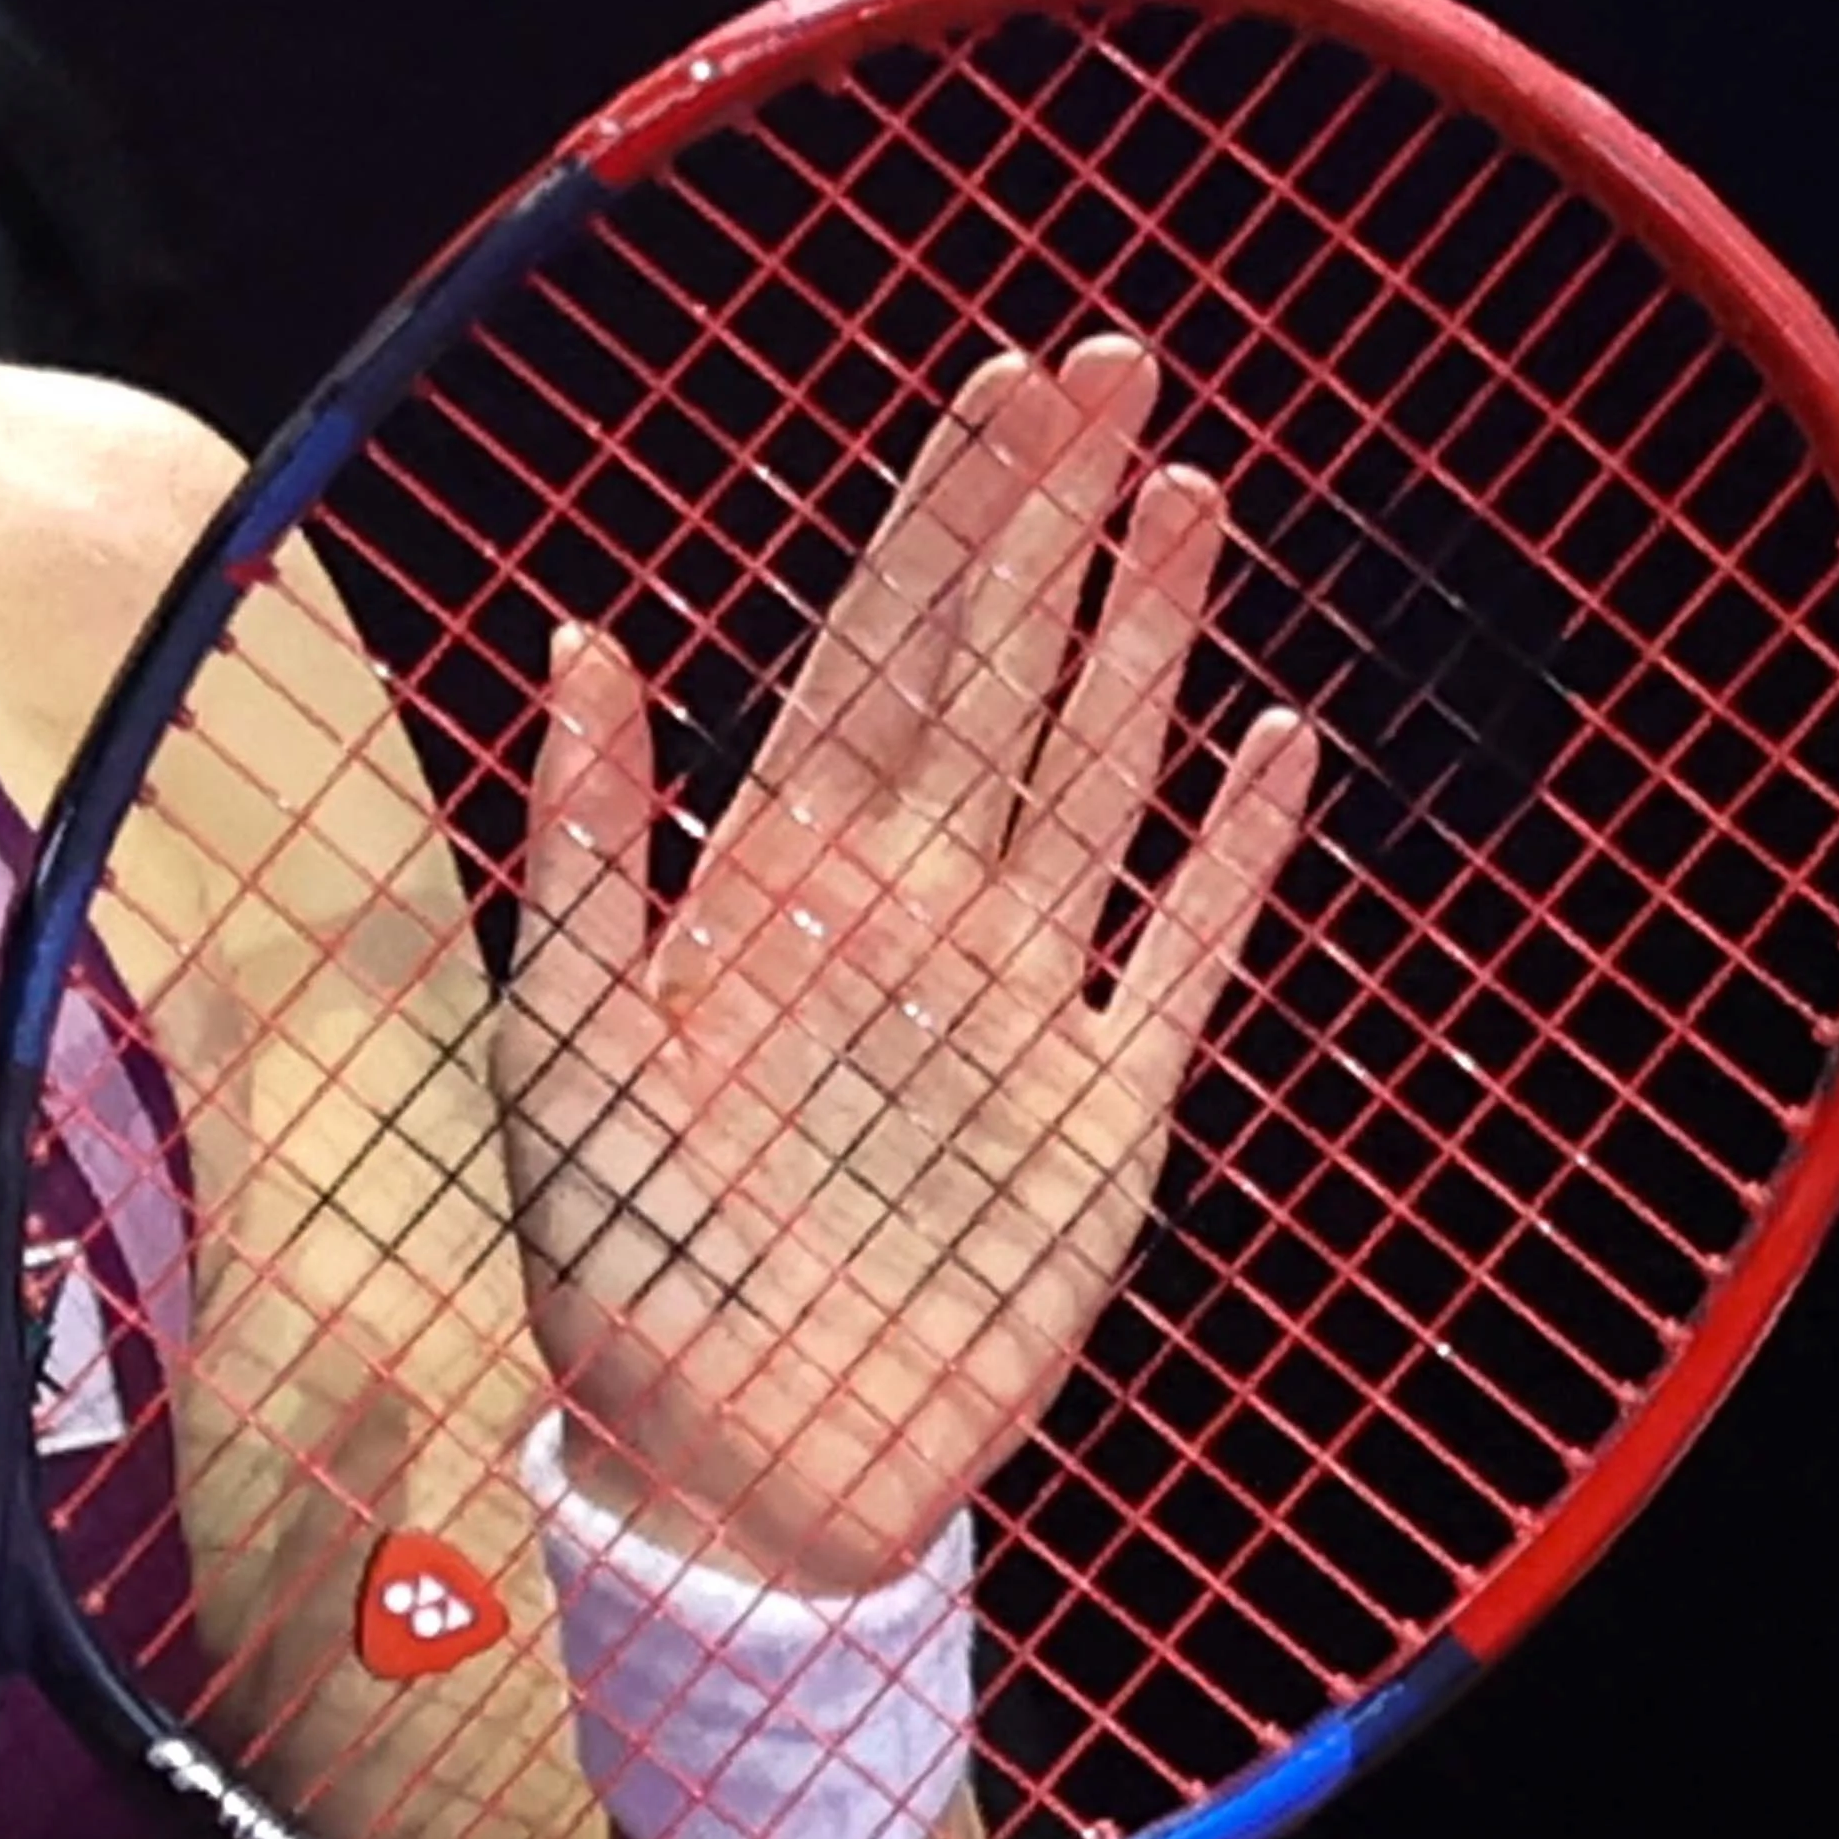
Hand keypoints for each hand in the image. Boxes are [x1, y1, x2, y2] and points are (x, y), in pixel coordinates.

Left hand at [505, 336, 1318, 1588]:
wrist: (726, 1476)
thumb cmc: (620, 1268)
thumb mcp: (561, 1046)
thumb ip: (586, 847)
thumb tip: (586, 639)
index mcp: (775, 878)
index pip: (868, 653)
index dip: (934, 518)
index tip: (990, 385)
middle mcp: (908, 908)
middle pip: (997, 670)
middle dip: (1051, 519)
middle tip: (1113, 362)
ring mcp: (1014, 996)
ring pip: (1097, 771)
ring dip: (1145, 635)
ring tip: (1189, 488)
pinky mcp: (1101, 1106)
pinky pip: (1181, 950)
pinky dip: (1232, 854)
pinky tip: (1278, 741)